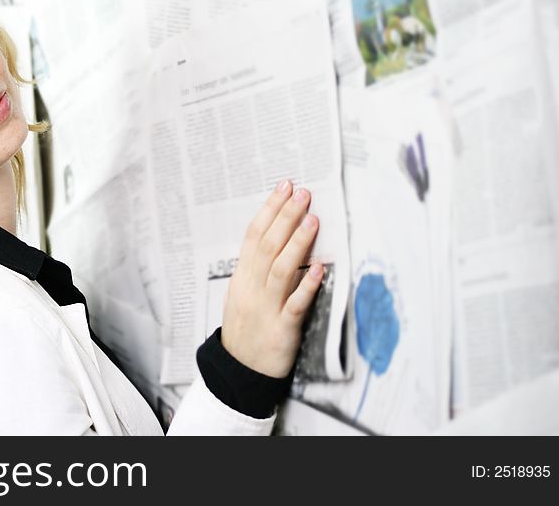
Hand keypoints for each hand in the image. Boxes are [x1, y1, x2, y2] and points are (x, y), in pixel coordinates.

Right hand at [220, 180, 323, 377]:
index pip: (254, 235)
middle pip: (268, 246)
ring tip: (313, 220)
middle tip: (303, 194)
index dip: (269, 209)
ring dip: (297, 243)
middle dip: (285, 217)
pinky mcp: (281, 329)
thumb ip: (255, 268)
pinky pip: (294, 305)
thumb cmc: (245, 329)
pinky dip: (307, 286)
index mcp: (241, 277)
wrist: (239, 371)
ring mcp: (265, 308)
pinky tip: (319, 269)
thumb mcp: (241, 294)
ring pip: (280, 270)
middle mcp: (251, 288)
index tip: (284, 187)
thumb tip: (274, 237)